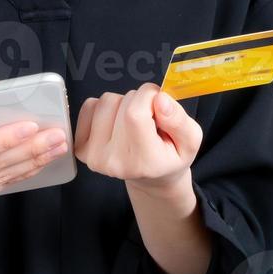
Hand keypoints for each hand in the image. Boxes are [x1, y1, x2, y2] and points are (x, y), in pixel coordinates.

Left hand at [73, 82, 202, 195]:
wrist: (151, 176)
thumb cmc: (171, 155)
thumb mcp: (191, 140)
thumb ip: (179, 120)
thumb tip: (159, 99)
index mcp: (143, 162)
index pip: (135, 113)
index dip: (149, 97)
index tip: (159, 105)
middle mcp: (114, 162)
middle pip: (121, 103)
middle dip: (139, 100)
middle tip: (149, 119)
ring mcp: (94, 157)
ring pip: (105, 101)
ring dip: (122, 103)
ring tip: (134, 122)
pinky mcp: (81, 149)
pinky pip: (89, 106)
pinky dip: (105, 107)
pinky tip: (118, 123)